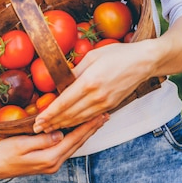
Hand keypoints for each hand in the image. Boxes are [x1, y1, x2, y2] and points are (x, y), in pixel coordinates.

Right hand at [0, 113, 108, 178]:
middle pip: (78, 143)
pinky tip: (80, 129)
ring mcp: (52, 163)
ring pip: (74, 146)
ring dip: (86, 132)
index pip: (73, 140)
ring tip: (98, 121)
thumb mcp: (20, 144)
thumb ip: (40, 141)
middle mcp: (54, 163)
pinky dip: (77, 136)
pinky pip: (67, 147)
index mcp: (49, 158)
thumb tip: (59, 135)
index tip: (99, 116)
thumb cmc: (5, 152)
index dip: (87, 127)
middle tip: (105, 115)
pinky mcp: (49, 161)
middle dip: (92, 129)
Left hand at [33, 41, 152, 133]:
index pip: (64, 102)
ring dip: (64, 125)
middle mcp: (97, 96)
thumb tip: (61, 80)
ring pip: (80, 119)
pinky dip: (78, 122)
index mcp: (89, 81)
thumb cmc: (118, 54)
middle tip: (38, 128)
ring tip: (50, 129)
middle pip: (70, 114)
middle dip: (52, 123)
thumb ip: (76, 70)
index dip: (50, 113)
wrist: (143, 62)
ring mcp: (105, 103)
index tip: (38, 119)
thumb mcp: (93, 56)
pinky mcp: (111, 106)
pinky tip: (70, 123)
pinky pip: (91, 117)